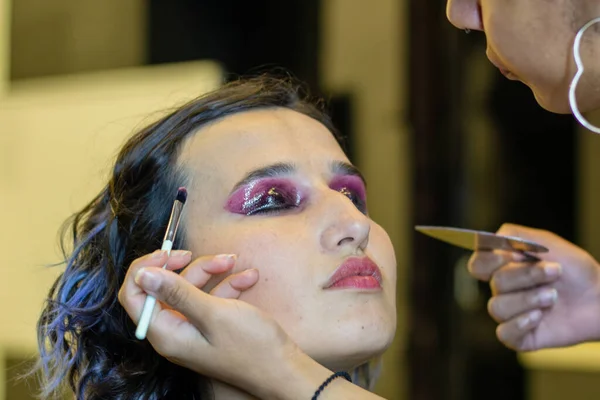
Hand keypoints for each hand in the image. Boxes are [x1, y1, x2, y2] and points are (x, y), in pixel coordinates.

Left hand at [118, 250, 304, 398]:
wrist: (283, 369)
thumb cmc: (250, 346)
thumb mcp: (214, 313)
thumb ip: (177, 292)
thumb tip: (143, 274)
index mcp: (165, 332)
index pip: (134, 295)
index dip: (146, 269)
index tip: (168, 253)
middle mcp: (174, 331)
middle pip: (166, 287)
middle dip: (191, 267)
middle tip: (209, 256)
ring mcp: (193, 328)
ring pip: (191, 288)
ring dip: (213, 272)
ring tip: (235, 263)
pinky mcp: (210, 325)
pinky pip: (211, 298)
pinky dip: (228, 285)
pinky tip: (248, 278)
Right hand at [469, 223, 599, 350]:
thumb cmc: (576, 270)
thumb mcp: (548, 243)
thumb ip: (517, 236)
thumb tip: (494, 239)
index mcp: (505, 267)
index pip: (478, 263)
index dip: (488, 259)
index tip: (511, 255)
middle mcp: (504, 290)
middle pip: (494, 282)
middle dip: (526, 276)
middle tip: (555, 271)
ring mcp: (511, 314)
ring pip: (497, 308)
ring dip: (528, 299)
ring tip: (553, 296)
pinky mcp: (520, 336)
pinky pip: (504, 333)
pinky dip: (519, 324)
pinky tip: (538, 317)